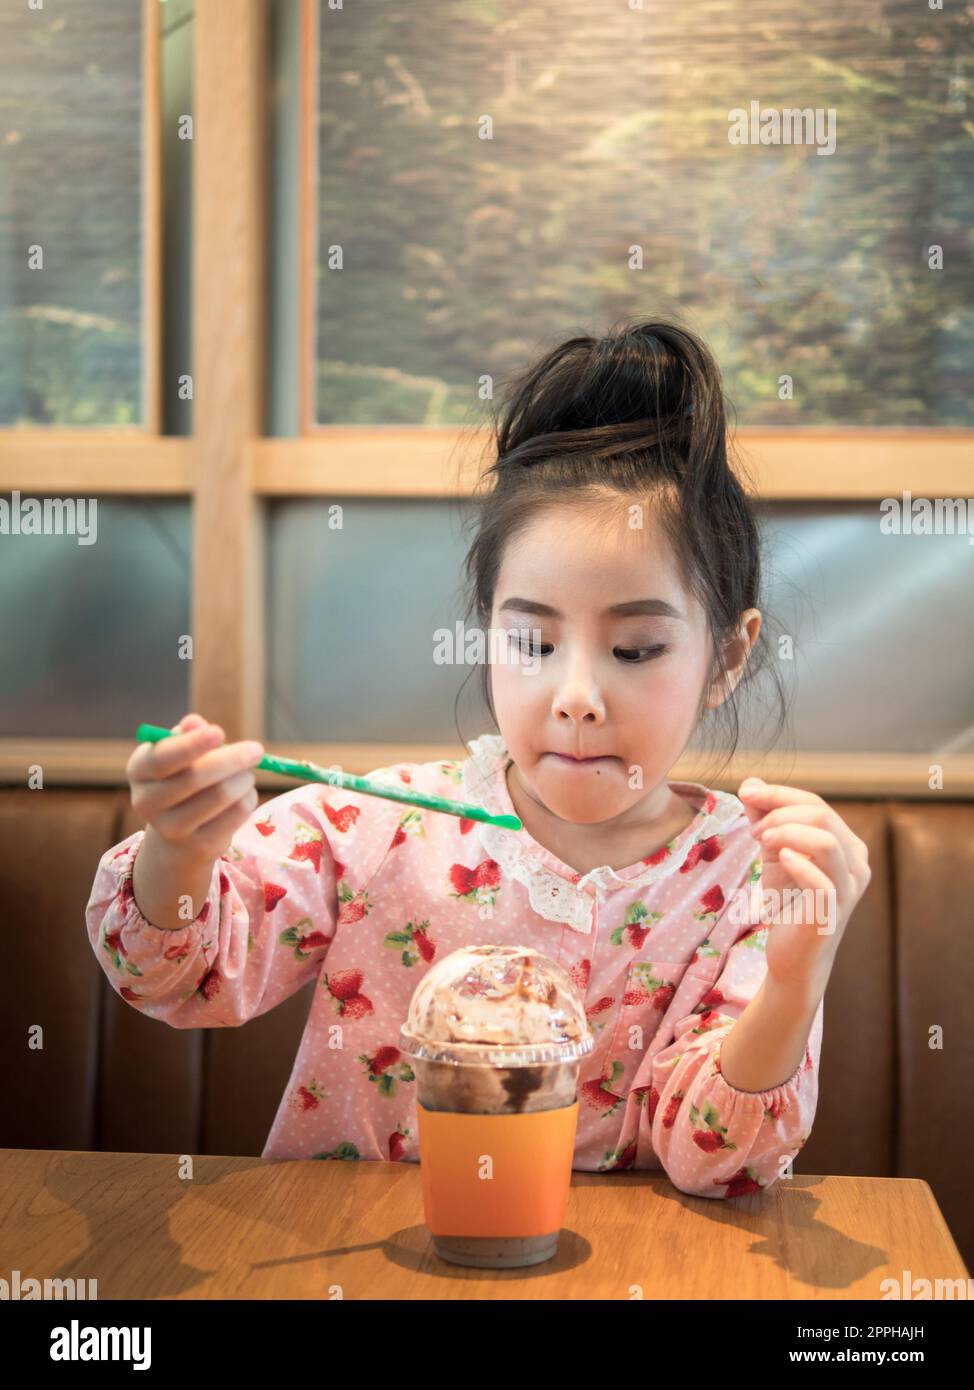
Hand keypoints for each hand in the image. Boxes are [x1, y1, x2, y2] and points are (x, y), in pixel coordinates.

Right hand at [126, 711, 264, 862]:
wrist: (178, 834)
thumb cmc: (182, 778)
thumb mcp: (179, 754)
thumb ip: (187, 735)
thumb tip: (195, 723)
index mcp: (139, 771)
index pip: (162, 758)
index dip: (191, 745)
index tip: (219, 732)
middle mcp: (147, 802)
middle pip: (194, 777)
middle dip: (232, 759)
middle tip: (257, 749)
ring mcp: (172, 828)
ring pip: (221, 795)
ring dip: (243, 778)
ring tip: (247, 773)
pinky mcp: (200, 845)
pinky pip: (236, 814)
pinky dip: (248, 797)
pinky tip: (244, 793)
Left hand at [736, 777, 870, 998]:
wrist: (792, 955)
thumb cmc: (788, 902)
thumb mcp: (774, 853)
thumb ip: (765, 818)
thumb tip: (750, 783)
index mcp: (847, 845)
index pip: (816, 804)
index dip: (779, 793)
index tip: (746, 793)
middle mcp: (856, 864)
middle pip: (822, 815)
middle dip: (780, 812)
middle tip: (754, 829)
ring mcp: (848, 889)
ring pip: (826, 842)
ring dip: (787, 832)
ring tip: (762, 840)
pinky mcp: (832, 913)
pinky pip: (822, 882)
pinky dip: (797, 864)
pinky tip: (779, 859)